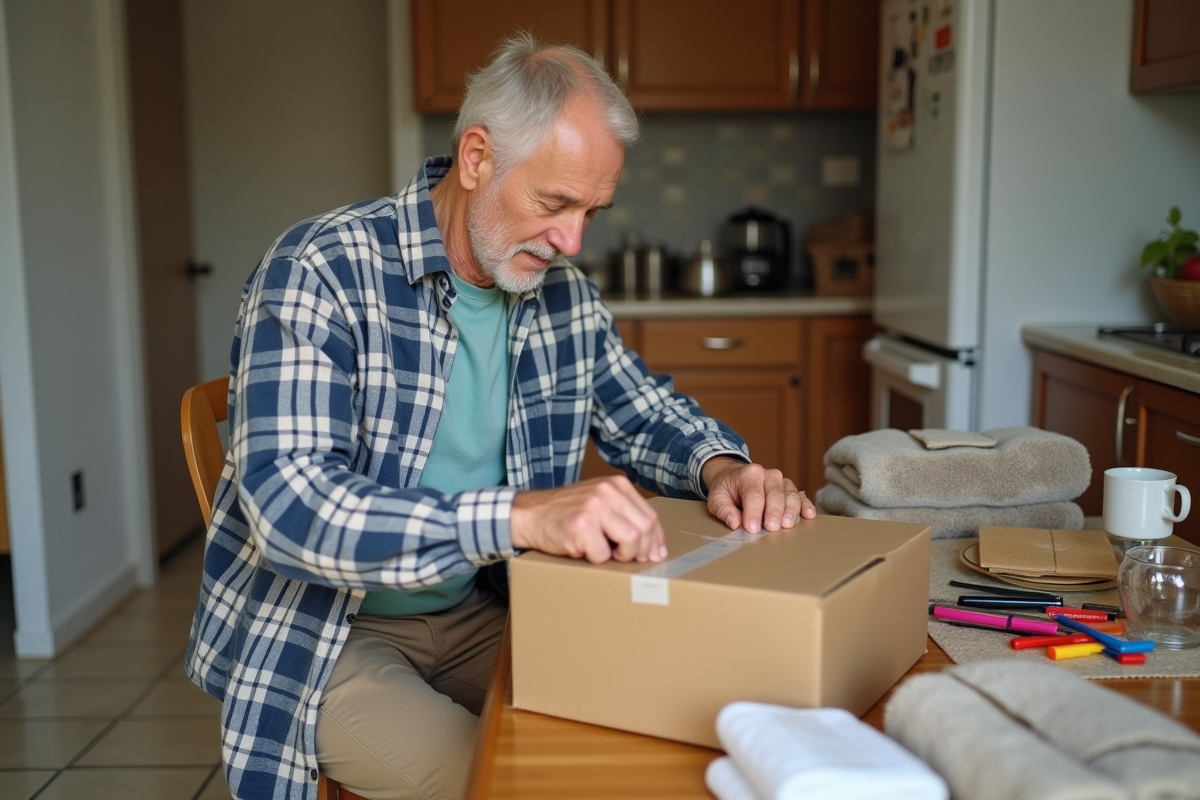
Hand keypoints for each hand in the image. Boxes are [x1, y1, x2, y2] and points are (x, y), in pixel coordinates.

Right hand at [511, 476, 666, 563]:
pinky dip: (595, 559)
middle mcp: (608, 491)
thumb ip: (626, 518)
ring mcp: (594, 507)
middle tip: (625, 558)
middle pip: (645, 529)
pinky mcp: (581, 525)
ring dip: (621, 556)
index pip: (651, 516)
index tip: (653, 555)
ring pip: (631, 541)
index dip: (655, 541)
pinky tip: (582, 549)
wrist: (529, 514)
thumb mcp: (600, 503)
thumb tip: (655, 549)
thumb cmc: (567, 513)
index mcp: (617, 485)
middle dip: (640, 551)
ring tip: (605, 552)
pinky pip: (602, 554)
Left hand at [702, 456, 815, 533]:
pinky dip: (806, 506)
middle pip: (775, 494)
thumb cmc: (727, 490)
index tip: (751, 528)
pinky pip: (800, 496)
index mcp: (748, 474)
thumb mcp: (716, 498)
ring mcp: (781, 481)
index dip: (753, 512)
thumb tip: (734, 522)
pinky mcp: (789, 489)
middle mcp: (768, 475)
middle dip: (774, 512)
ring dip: (791, 511)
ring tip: (787, 525)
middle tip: (772, 529)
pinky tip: (809, 515)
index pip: (753, 494)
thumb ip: (723, 509)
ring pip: (790, 495)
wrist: (734, 477)